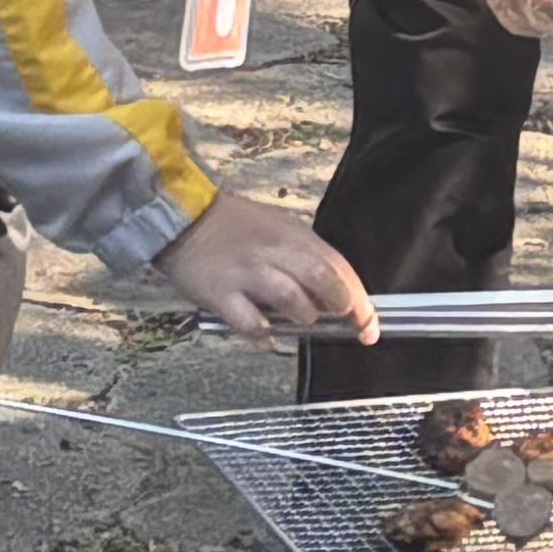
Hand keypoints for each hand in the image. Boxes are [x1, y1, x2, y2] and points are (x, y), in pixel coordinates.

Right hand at [157, 191, 374, 342]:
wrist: (183, 216)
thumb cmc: (234, 225)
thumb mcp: (280, 227)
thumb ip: (305, 255)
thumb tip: (335, 292)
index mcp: (294, 235)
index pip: (339, 267)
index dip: (360, 300)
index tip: (369, 325)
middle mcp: (275, 253)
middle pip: (324, 281)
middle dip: (342, 307)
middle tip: (342, 321)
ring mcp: (249, 273)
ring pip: (293, 301)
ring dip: (304, 317)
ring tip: (299, 320)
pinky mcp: (222, 294)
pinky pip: (251, 323)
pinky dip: (264, 335)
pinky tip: (266, 335)